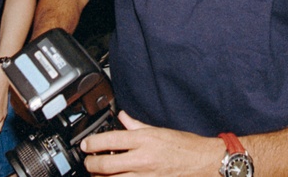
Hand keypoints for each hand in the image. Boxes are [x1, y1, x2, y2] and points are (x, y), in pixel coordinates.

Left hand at [80, 111, 224, 176]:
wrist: (202, 161)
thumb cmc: (184, 145)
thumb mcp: (158, 129)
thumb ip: (136, 124)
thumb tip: (122, 117)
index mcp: (144, 139)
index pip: (109, 140)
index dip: (91, 143)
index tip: (85, 145)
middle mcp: (142, 158)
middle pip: (106, 165)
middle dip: (90, 165)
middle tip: (87, 162)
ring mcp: (145, 176)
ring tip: (98, 173)